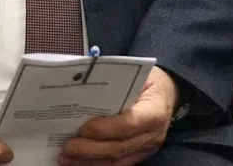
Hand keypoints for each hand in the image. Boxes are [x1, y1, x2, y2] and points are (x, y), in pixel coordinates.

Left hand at [60, 66, 177, 165]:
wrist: (166, 92)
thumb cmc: (147, 80)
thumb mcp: (137, 75)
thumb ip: (115, 81)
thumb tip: (82, 83)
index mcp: (155, 110)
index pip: (129, 123)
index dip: (106, 129)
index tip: (84, 129)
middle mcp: (153, 135)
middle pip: (120, 147)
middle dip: (90, 150)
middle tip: (67, 147)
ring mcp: (146, 148)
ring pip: (116, 161)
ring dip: (89, 162)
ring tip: (66, 158)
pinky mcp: (138, 155)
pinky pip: (116, 165)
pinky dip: (95, 164)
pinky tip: (78, 162)